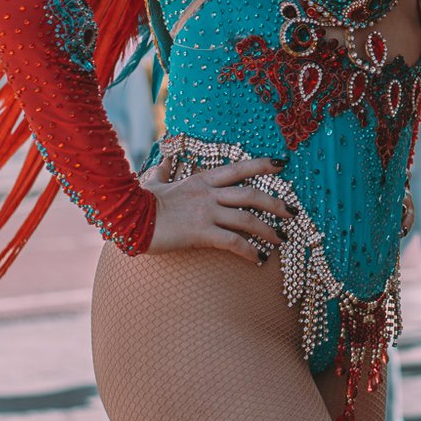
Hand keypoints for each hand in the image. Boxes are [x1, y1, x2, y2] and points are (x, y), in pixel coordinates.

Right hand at [145, 156, 291, 261]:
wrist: (128, 218)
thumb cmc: (139, 202)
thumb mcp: (153, 182)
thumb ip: (164, 171)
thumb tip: (165, 159)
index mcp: (201, 180)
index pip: (239, 168)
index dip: (262, 164)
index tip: (282, 164)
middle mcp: (209, 194)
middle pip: (252, 194)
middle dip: (276, 203)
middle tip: (293, 212)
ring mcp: (206, 213)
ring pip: (248, 218)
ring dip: (269, 229)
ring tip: (282, 240)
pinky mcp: (201, 233)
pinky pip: (234, 242)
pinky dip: (250, 251)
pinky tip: (259, 260)